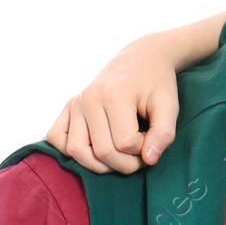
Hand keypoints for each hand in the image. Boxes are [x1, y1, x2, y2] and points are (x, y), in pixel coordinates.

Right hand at [45, 34, 184, 173]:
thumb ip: (164, 133)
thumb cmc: (157, 83)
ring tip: (119, 155)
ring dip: (100, 164)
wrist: (140, 59)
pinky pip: (56, 138)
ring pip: (76, 152)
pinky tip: (94, 148)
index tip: (151, 140)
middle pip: (102, 152)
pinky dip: (71, 151)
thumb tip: (149, 160)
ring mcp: (75, 103)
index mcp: (115, 95)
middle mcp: (89, 99)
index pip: (125, 144)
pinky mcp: (67, 107)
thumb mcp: (169, 105)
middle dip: (126, 163)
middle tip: (140, 153)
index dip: (143, 151)